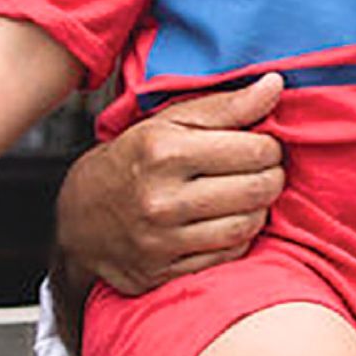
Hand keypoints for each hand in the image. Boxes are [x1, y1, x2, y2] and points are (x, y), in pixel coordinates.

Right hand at [55, 73, 285, 299]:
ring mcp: (161, 240)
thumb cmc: (136, 158)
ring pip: (248, 225)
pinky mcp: (163, 272)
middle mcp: (161, 199)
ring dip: (259, 208)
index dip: (270, 146)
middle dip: (272, 176)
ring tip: (247, 195)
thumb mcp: (174, 120)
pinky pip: (229, 254)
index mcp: (165, 152)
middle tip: (263, 170)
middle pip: (258, 189)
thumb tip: (275, 83)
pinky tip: (228, 219)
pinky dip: (239, 237)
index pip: (257, 151)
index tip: (262, 146)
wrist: (80, 217)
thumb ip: (228, 104)